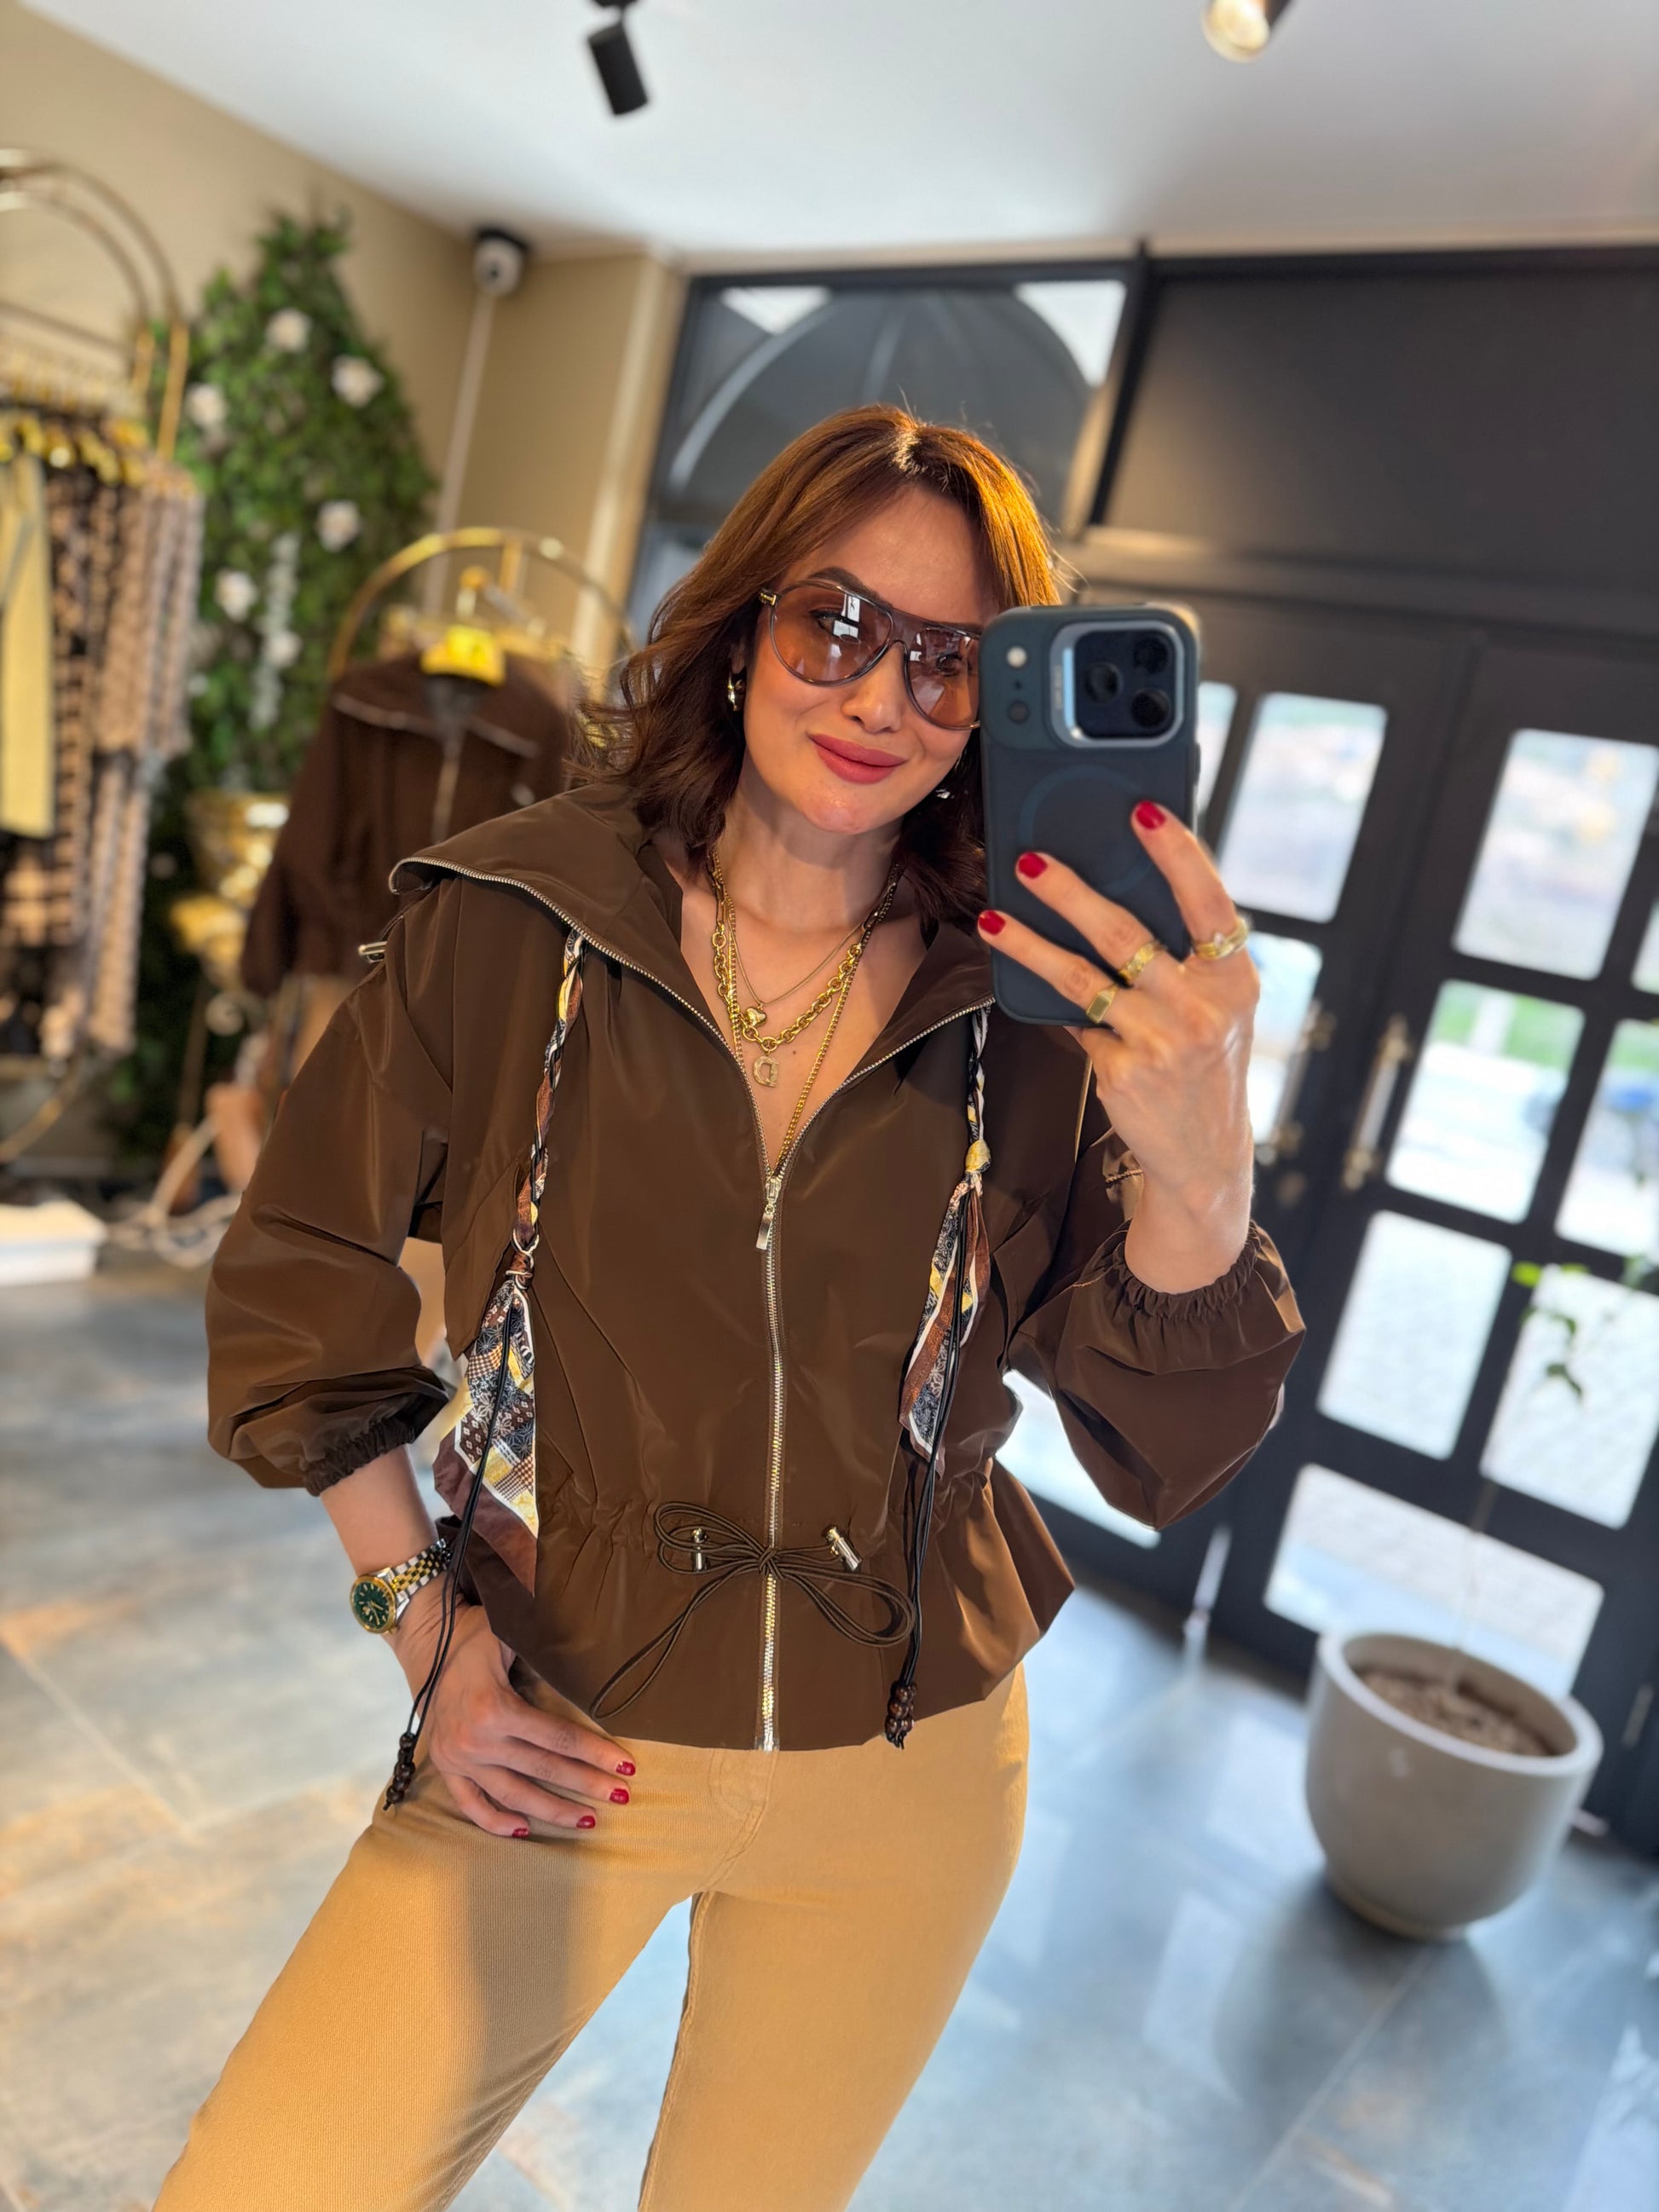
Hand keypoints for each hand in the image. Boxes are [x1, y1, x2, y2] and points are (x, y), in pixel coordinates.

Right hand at [390, 1582, 636, 1838]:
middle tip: (621, 1796)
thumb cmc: (477, 1638)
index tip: (626, 1767)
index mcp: (495, 1708)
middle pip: (543, 1769)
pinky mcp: (445, 1768)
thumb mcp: (510, 1633)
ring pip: (513, 1794)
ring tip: (587, 1820)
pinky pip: (470, 1804)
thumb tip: (587, 1641)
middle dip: (586, 1784)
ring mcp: (459, 1759)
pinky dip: (495, 1822)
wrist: (428, 1646)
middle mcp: (476, 1740)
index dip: (595, 1753)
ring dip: (552, 1810)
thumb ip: (543, 1642)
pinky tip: (524, 1831)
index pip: (558, 1738)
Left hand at [978, 803, 1257, 1280]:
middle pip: (1125, 934)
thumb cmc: (1207, 1061)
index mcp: (1234, 977)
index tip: (1142, 811)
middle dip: (1070, 892)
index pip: (1207, 901)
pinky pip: (1076, 1023)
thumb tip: (1118, 889)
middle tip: (1030, 860)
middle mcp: (1202, 1007)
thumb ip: (1189, 956)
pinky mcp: (1122, 1071)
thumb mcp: (1220, 1006)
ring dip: (1031, 945)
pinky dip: (1053, 1005)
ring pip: (1081, 978)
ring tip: (994, 920)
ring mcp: (1161, 1041)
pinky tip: (1026, 985)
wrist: (1204, 1153)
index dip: (1177, 853)